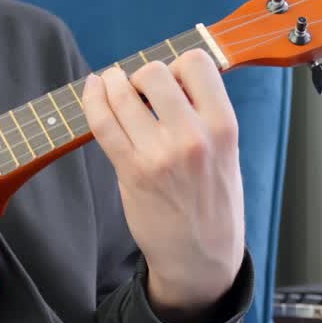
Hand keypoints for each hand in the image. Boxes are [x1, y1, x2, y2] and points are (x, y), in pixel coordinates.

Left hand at [83, 50, 244, 322]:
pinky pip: (103, 123)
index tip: (171, 82)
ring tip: (110, 85)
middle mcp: (193, 137)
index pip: (196, 64)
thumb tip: (171, 82)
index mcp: (223, 127)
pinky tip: (93, 91)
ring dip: (112, 83)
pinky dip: (93, 101)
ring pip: (123, 94)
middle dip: (142, 75)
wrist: (201, 259)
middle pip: (154, 72)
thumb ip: (205, 118)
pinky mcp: (132, 171)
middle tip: (139, 91)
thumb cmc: (214, 206)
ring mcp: (159, 155)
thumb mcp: (228, 155)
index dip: (178, 66)